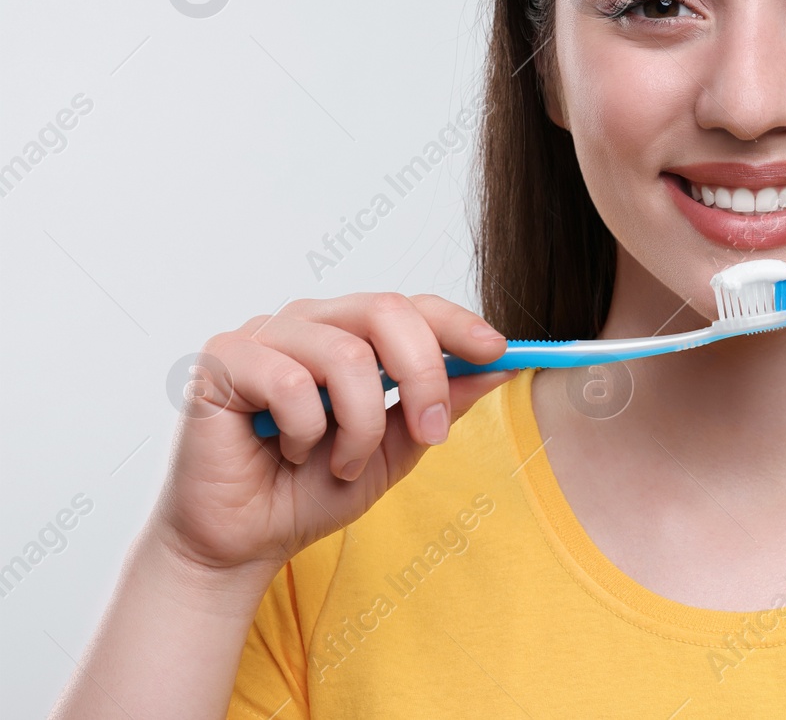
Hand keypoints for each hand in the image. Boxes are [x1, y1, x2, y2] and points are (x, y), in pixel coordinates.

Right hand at [150, 293, 513, 574]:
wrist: (242, 542)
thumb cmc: (310, 490)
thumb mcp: (395, 450)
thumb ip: (439, 405)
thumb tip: (499, 367)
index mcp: (348, 333)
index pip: (411, 306)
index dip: (458, 323)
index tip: (499, 352)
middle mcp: (307, 322)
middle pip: (386, 310)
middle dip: (424, 375)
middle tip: (431, 432)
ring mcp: (262, 335)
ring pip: (346, 355)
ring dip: (360, 425)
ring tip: (343, 463)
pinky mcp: (222, 360)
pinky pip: (290, 382)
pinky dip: (305, 430)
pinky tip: (287, 452)